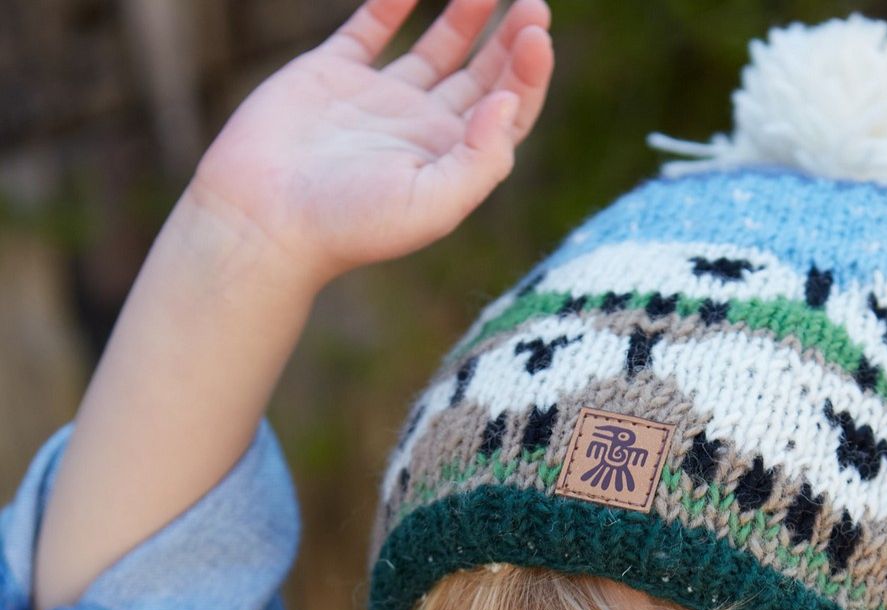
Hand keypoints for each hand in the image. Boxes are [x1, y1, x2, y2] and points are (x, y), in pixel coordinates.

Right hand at [187, 0, 552, 291]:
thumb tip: (508, 102)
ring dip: (466, 17)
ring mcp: (379, 101)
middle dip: (510, 41)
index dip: (529, 74)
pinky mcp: (332, 75)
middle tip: (533, 3)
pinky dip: (393, 2)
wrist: (265, 217)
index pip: (507, 113)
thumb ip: (481, 159)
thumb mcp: (433, 205)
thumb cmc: (350, 225)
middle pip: (482, 78)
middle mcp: (422, 132)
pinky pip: (371, 28)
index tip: (536, 32)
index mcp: (451, 163)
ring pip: (437, 50)